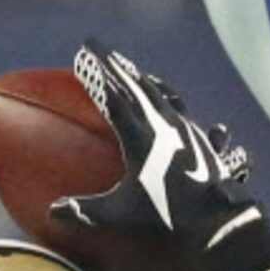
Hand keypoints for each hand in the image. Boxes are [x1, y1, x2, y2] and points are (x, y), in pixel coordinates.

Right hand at [52, 41, 269, 270]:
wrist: (216, 220)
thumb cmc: (166, 214)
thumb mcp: (120, 213)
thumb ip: (85, 210)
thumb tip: (53, 211)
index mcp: (140, 136)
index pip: (113, 96)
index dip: (97, 74)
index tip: (84, 55)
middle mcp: (163, 124)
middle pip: (138, 87)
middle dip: (117, 67)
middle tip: (102, 50)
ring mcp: (186, 128)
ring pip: (162, 94)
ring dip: (144, 80)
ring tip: (133, 71)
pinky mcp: (200, 138)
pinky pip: (182, 108)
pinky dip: (170, 98)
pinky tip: (172, 101)